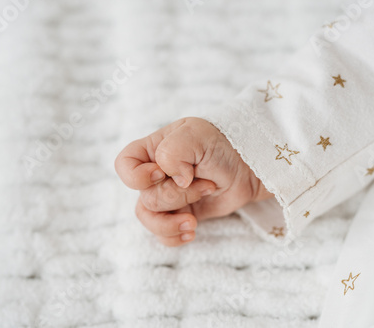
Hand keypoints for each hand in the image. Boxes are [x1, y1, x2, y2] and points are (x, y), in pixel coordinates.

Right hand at [114, 117, 272, 245]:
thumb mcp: (197, 135)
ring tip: (193, 221)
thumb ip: (173, 150)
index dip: (136, 176)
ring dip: (172, 222)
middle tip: (206, 184)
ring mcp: (167, 197)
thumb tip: (172, 179)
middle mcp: (156, 175)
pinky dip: (174, 237)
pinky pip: (163, 235)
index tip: (161, 173)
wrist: (250, 167)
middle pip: (145, 197)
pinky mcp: (180, 215)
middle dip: (177, 196)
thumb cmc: (222, 144)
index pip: (124, 165)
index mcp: (153, 150)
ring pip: (149, 219)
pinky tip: (192, 231)